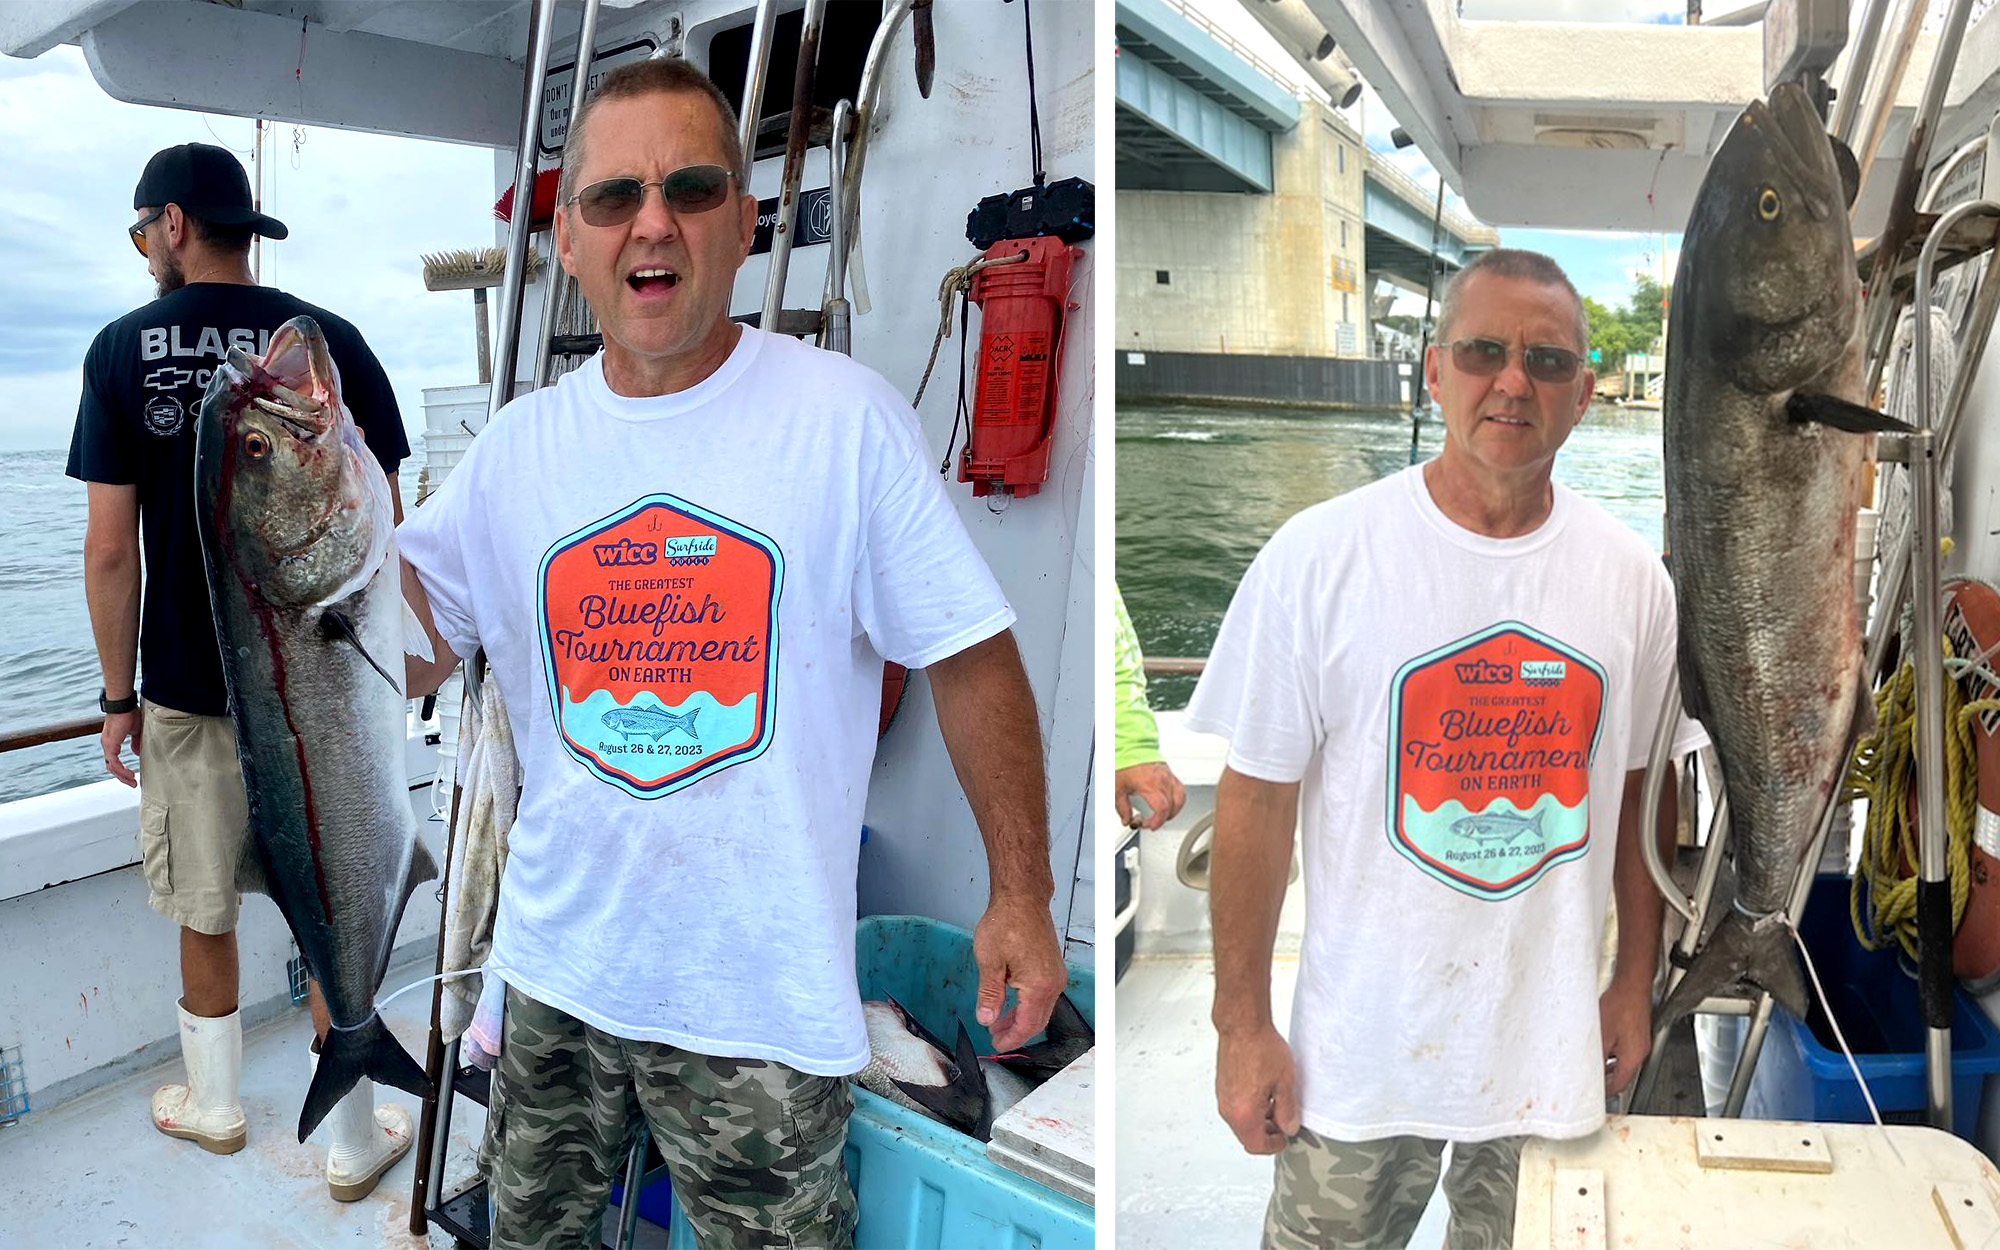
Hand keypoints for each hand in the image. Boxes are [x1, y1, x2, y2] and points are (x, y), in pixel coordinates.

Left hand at [100, 709, 141, 786]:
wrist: (123, 705)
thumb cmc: (129, 713)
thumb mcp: (136, 731)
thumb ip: (136, 743)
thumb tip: (137, 753)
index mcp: (112, 742)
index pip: (114, 760)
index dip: (122, 769)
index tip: (132, 776)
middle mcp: (107, 745)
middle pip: (111, 767)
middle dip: (122, 777)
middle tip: (133, 783)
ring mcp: (107, 745)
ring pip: (112, 767)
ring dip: (122, 776)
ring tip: (133, 781)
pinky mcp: (110, 745)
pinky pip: (114, 763)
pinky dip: (121, 770)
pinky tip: (130, 773)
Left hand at [972, 894, 1066, 1051]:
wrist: (1021, 899)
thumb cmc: (1006, 922)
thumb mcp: (989, 962)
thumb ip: (989, 995)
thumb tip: (986, 1019)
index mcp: (1038, 985)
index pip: (1027, 1025)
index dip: (1011, 1039)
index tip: (996, 1045)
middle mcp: (1053, 982)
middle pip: (1037, 1021)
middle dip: (1015, 1031)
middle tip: (994, 1035)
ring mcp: (1055, 975)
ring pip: (1040, 1009)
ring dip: (1021, 1018)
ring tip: (998, 1020)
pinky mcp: (1052, 967)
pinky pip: (1043, 995)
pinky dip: (1027, 1004)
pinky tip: (1010, 1002)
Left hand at [1115, 761, 1185, 828]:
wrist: (1130, 747)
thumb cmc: (1124, 763)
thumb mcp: (1117, 789)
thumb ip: (1122, 808)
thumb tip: (1127, 820)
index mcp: (1150, 784)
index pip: (1162, 809)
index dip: (1157, 821)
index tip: (1149, 826)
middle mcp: (1162, 780)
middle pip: (1171, 807)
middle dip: (1161, 819)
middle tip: (1150, 822)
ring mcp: (1168, 776)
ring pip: (1180, 799)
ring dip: (1173, 811)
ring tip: (1162, 816)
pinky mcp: (1170, 773)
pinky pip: (1180, 790)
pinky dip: (1178, 800)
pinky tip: (1170, 804)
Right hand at [1216, 1023, 1299, 1153]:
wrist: (1242, 1025)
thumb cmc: (1261, 1048)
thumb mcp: (1285, 1083)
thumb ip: (1288, 1111)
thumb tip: (1288, 1127)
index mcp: (1243, 1114)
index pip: (1257, 1145)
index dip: (1274, 1145)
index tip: (1285, 1136)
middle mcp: (1228, 1109)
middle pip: (1247, 1135)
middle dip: (1266, 1132)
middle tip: (1283, 1119)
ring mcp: (1223, 1097)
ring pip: (1241, 1120)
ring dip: (1258, 1118)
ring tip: (1275, 1100)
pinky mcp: (1221, 1086)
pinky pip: (1235, 1106)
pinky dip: (1249, 1106)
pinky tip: (1264, 1089)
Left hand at [1599, 978, 1653, 1096]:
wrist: (1632, 986)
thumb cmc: (1620, 1005)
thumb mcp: (1602, 1034)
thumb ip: (1597, 1056)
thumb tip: (1591, 1070)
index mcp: (1632, 1057)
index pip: (1619, 1085)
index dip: (1605, 1092)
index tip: (1594, 1094)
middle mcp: (1640, 1053)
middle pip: (1622, 1076)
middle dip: (1606, 1080)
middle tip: (1591, 1080)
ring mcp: (1641, 1043)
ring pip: (1623, 1063)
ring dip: (1609, 1066)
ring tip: (1593, 1065)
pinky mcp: (1638, 1034)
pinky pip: (1625, 1051)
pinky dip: (1613, 1054)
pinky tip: (1602, 1048)